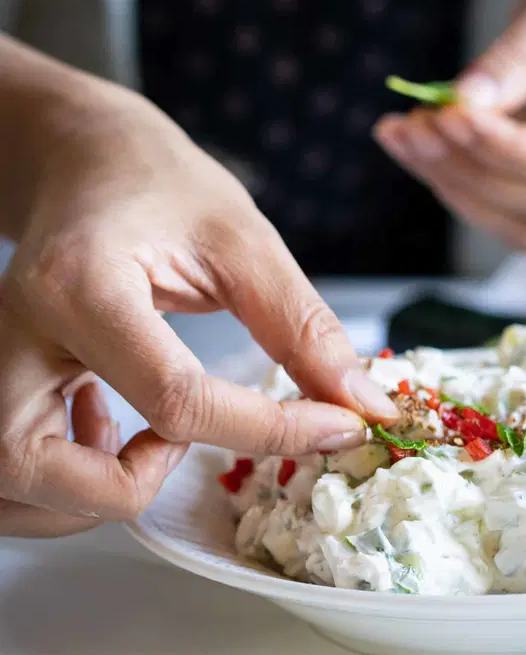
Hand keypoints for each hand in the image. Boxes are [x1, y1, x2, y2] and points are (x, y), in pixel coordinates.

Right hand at [0, 84, 394, 536]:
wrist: (83, 159)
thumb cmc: (156, 183)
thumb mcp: (241, 239)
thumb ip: (300, 326)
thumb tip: (361, 403)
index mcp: (80, 286)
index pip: (172, 400)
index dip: (268, 430)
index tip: (334, 427)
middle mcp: (12, 332)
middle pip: (40, 470)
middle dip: (128, 488)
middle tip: (180, 445)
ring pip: (17, 488)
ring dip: (90, 495)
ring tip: (147, 438)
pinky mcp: (1, 377)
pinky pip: (16, 471)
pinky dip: (65, 482)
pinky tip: (108, 428)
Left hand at [375, 0, 525, 249]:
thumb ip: (520, 53)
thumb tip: (464, 103)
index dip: (511, 149)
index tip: (449, 115)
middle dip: (474, 169)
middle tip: (413, 124)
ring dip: (460, 188)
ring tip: (407, 135)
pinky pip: (515, 214)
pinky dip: (462, 188)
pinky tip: (420, 149)